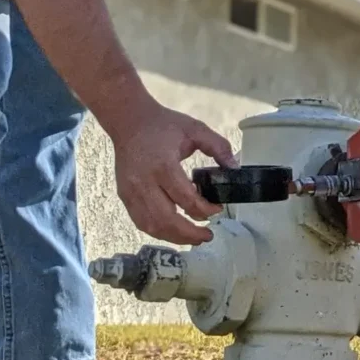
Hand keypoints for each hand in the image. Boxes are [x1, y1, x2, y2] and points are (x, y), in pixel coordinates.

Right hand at [108, 102, 239, 244]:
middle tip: (208, 236)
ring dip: (174, 237)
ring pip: (152, 226)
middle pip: (166, 220)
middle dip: (189, 233)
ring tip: (193, 238)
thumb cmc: (163, 125)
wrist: (128, 121)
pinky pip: (141, 222)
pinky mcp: (124, 196)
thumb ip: (218, 147)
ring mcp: (131, 192)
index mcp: (163, 166)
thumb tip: (234, 168)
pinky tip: (173, 231)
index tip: (217, 209)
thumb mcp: (195, 129)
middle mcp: (144, 183)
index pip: (186, 199)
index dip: (204, 210)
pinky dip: (158, 231)